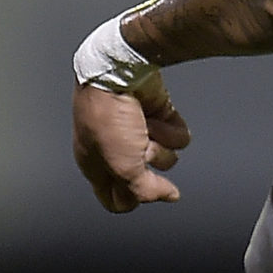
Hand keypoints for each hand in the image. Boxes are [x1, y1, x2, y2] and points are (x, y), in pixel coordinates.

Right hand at [72, 78, 191, 211]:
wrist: (119, 74)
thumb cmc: (107, 117)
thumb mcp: (123, 168)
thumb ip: (144, 191)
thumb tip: (168, 196)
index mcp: (95, 165)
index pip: (115, 199)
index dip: (131, 199)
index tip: (142, 191)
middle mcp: (115, 149)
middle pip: (144, 177)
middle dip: (147, 166)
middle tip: (139, 150)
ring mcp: (137, 131)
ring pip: (165, 157)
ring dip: (162, 145)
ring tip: (148, 128)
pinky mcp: (156, 114)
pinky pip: (176, 135)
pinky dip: (172, 127)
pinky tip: (161, 117)